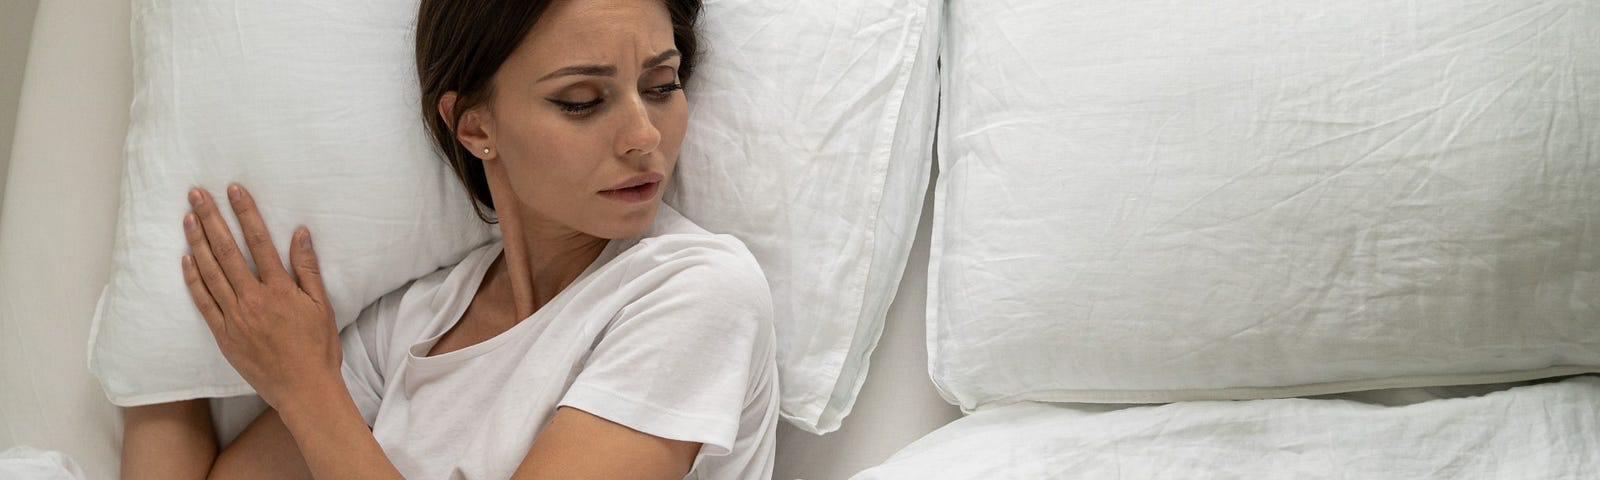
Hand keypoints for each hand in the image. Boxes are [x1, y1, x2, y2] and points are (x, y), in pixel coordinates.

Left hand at [180, 184, 340, 410]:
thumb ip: (307, 268)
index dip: (245, 213)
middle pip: (227, 251)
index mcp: (280, 289)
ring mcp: (235, 317)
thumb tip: (299, 234)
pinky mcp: (223, 335)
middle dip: (211, 219)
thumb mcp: (321, 305)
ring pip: (210, 272)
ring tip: (187, 217)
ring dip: (197, 241)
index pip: (259, 241)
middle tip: (196, 194)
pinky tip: (186, 258)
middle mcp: (253, 299)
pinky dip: (193, 279)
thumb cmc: (318, 348)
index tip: (233, 190)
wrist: (303, 389)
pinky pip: (203, 302)